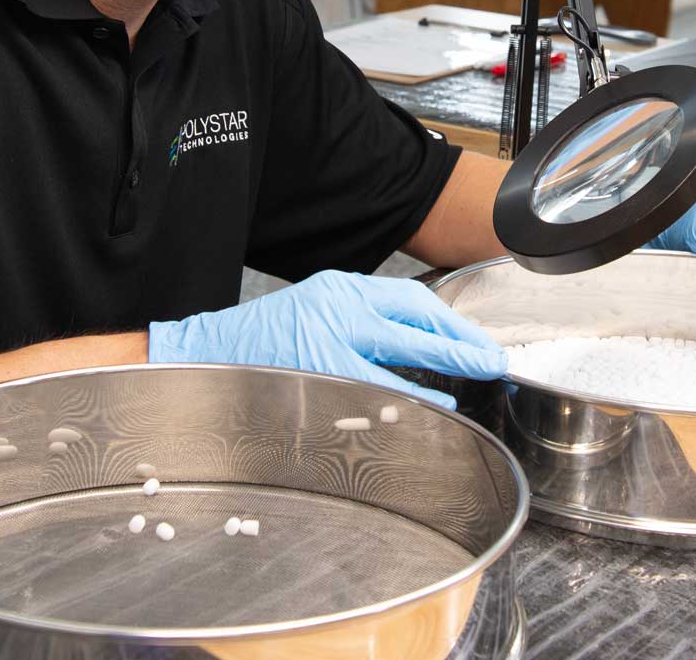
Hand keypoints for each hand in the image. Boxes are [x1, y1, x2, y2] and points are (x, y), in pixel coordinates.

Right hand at [147, 270, 506, 409]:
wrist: (202, 358)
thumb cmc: (261, 345)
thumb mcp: (315, 316)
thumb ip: (358, 326)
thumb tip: (415, 349)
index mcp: (340, 290)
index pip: (410, 299)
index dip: (449, 322)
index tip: (476, 341)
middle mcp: (338, 306)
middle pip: (416, 317)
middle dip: (461, 341)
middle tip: (493, 359)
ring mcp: (328, 338)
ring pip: (403, 350)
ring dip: (445, 364)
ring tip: (476, 376)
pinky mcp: (318, 371)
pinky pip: (377, 386)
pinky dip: (410, 397)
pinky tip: (432, 405)